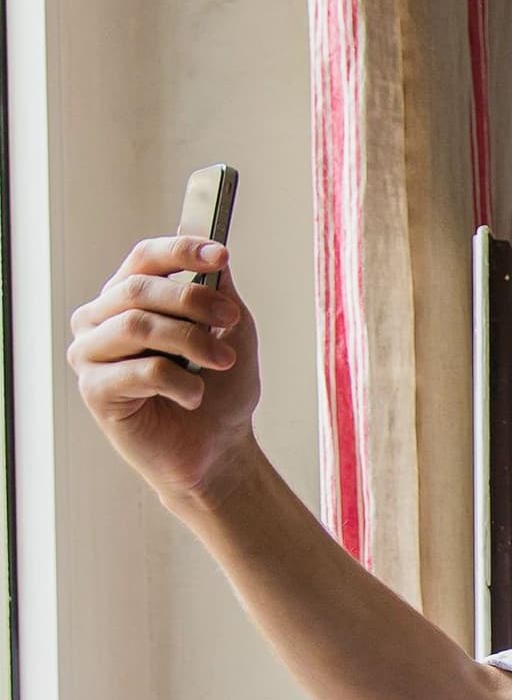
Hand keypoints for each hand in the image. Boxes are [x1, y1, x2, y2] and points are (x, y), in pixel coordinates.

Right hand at [67, 238, 260, 503]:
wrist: (218, 448)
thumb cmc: (219, 391)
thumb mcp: (231, 332)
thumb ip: (219, 292)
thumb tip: (215, 255)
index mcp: (128, 297)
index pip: (144, 258)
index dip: (180, 251)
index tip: (221, 256)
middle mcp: (100, 319)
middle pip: (138, 289)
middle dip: (193, 301)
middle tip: (231, 320)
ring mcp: (91, 353)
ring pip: (137, 325)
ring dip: (191, 341)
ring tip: (222, 361)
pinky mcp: (94, 390)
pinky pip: (140, 370)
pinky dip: (180, 382)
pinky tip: (193, 396)